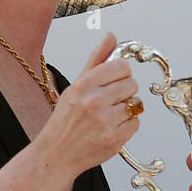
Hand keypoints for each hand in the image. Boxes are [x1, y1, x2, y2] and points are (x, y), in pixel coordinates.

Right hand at [41, 32, 139, 176]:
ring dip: (125, 110)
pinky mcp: (114, 139)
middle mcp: (94, 101)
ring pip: (135, 104)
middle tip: (109, 101)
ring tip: (107, 116)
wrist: (56, 154)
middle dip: (124, 92)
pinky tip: (110, 128)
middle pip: (132, 84)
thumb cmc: (65, 120)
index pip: (122, 66)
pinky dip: (126, 126)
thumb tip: (110, 36)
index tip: (114, 81)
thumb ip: (96, 60)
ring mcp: (105, 121)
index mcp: (84, 84)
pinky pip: (135, 123)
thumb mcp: (75, 86)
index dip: (121, 74)